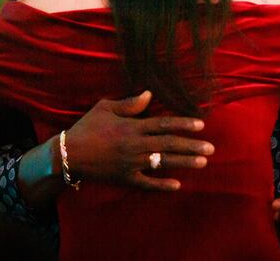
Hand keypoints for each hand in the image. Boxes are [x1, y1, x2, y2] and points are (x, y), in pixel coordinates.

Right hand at [64, 91, 213, 190]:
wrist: (67, 154)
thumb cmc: (87, 127)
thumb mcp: (105, 108)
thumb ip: (130, 103)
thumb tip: (150, 94)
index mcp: (132, 126)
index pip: (164, 124)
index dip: (183, 124)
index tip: (201, 125)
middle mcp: (135, 145)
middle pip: (169, 144)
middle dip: (191, 146)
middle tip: (211, 148)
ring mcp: (131, 163)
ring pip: (163, 163)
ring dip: (184, 163)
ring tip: (202, 163)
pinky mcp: (124, 178)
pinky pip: (146, 183)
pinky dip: (161, 185)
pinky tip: (177, 185)